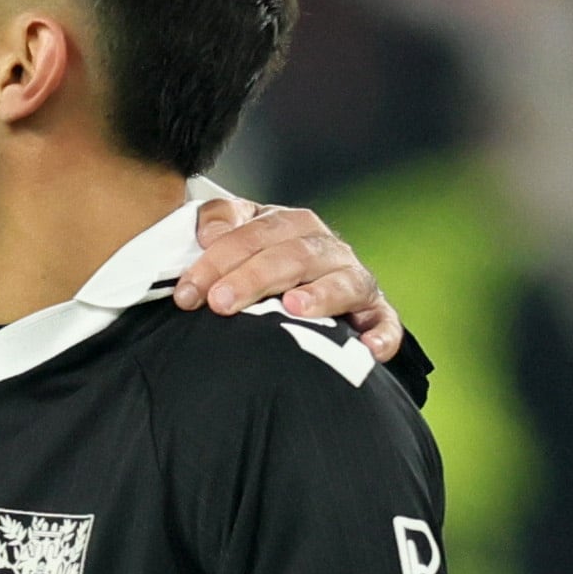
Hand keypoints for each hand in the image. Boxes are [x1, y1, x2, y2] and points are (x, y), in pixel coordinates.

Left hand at [175, 197, 400, 362]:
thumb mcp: (232, 238)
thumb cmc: (252, 266)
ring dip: (321, 294)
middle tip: (220, 303)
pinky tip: (369, 350)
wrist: (292, 293)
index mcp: (289, 225)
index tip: (187, 291)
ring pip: (344, 281)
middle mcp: (325, 248)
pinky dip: (381, 334)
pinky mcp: (374, 312)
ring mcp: (352, 279)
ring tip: (293, 307)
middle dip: (254, 277)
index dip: (219, 259)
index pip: (255, 233)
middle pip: (295, 255)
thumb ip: (219, 223)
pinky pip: (385, 322)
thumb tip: (209, 232)